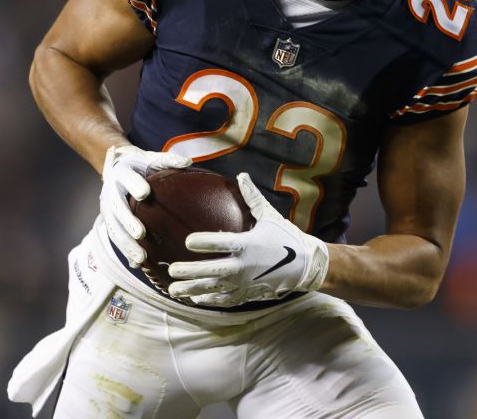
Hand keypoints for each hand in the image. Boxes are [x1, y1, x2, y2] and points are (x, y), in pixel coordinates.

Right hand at [100, 144, 190, 265]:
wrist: (117, 168)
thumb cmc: (141, 166)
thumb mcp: (151, 159)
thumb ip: (167, 160)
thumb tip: (187, 163)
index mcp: (122, 173)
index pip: (127, 178)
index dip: (134, 185)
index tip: (145, 194)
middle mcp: (111, 192)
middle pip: (117, 208)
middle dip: (128, 221)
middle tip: (141, 233)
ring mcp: (108, 209)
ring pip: (115, 229)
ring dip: (127, 244)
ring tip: (141, 257)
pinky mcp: (110, 222)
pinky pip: (117, 239)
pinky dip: (126, 251)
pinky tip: (138, 264)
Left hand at [167, 173, 329, 306]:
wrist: (305, 266)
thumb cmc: (285, 237)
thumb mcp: (270, 216)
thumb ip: (252, 197)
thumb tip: (241, 175)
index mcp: (248, 244)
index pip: (222, 243)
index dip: (204, 242)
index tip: (187, 241)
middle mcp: (244, 266)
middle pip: (212, 269)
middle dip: (190, 271)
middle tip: (172, 269)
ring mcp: (245, 283)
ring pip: (214, 288)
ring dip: (192, 289)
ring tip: (173, 289)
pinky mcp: (247, 294)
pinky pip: (224, 300)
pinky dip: (208, 300)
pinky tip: (194, 299)